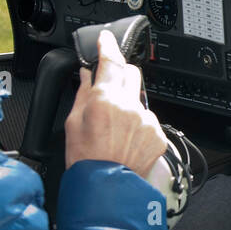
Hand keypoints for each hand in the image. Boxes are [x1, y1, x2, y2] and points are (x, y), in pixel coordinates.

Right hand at [64, 30, 167, 178]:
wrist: (105, 189)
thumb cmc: (85, 159)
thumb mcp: (72, 121)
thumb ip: (83, 93)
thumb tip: (86, 75)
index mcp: (105, 99)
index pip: (111, 61)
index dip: (108, 46)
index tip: (107, 40)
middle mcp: (129, 106)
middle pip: (131, 72)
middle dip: (120, 74)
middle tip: (108, 87)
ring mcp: (146, 121)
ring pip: (140, 98)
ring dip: (128, 103)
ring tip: (114, 126)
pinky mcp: (158, 135)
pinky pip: (148, 119)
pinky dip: (138, 123)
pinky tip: (126, 138)